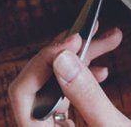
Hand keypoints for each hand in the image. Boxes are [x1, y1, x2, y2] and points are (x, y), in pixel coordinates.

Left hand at [8, 28, 130, 126]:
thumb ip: (87, 94)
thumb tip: (63, 58)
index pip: (24, 92)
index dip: (44, 61)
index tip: (73, 42)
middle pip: (37, 84)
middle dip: (66, 54)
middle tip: (93, 34)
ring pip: (52, 87)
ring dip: (78, 62)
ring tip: (106, 43)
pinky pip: (62, 97)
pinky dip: (80, 79)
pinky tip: (100, 70)